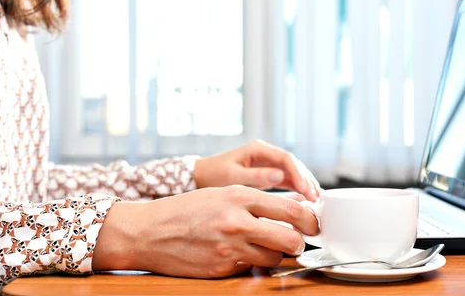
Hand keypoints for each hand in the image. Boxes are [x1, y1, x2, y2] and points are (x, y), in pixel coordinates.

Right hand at [93, 185, 319, 277]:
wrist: (149, 231)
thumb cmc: (186, 209)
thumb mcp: (222, 193)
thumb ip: (255, 200)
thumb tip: (291, 207)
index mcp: (239, 197)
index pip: (290, 208)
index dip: (309, 219)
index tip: (315, 223)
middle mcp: (237, 222)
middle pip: (290, 239)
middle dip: (299, 243)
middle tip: (297, 242)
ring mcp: (229, 248)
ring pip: (274, 258)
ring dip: (275, 255)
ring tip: (265, 247)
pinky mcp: (221, 268)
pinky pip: (251, 269)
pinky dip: (252, 264)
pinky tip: (241, 255)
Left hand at [193, 140, 320, 200]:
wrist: (200, 177)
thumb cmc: (213, 175)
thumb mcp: (232, 177)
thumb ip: (255, 177)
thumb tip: (279, 176)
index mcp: (257, 149)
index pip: (285, 159)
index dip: (298, 173)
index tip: (306, 189)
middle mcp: (265, 154)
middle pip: (293, 164)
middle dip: (305, 179)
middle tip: (315, 197)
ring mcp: (267, 163)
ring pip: (292, 171)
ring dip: (304, 183)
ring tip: (315, 199)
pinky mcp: (267, 173)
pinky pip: (286, 179)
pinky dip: (297, 187)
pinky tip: (306, 197)